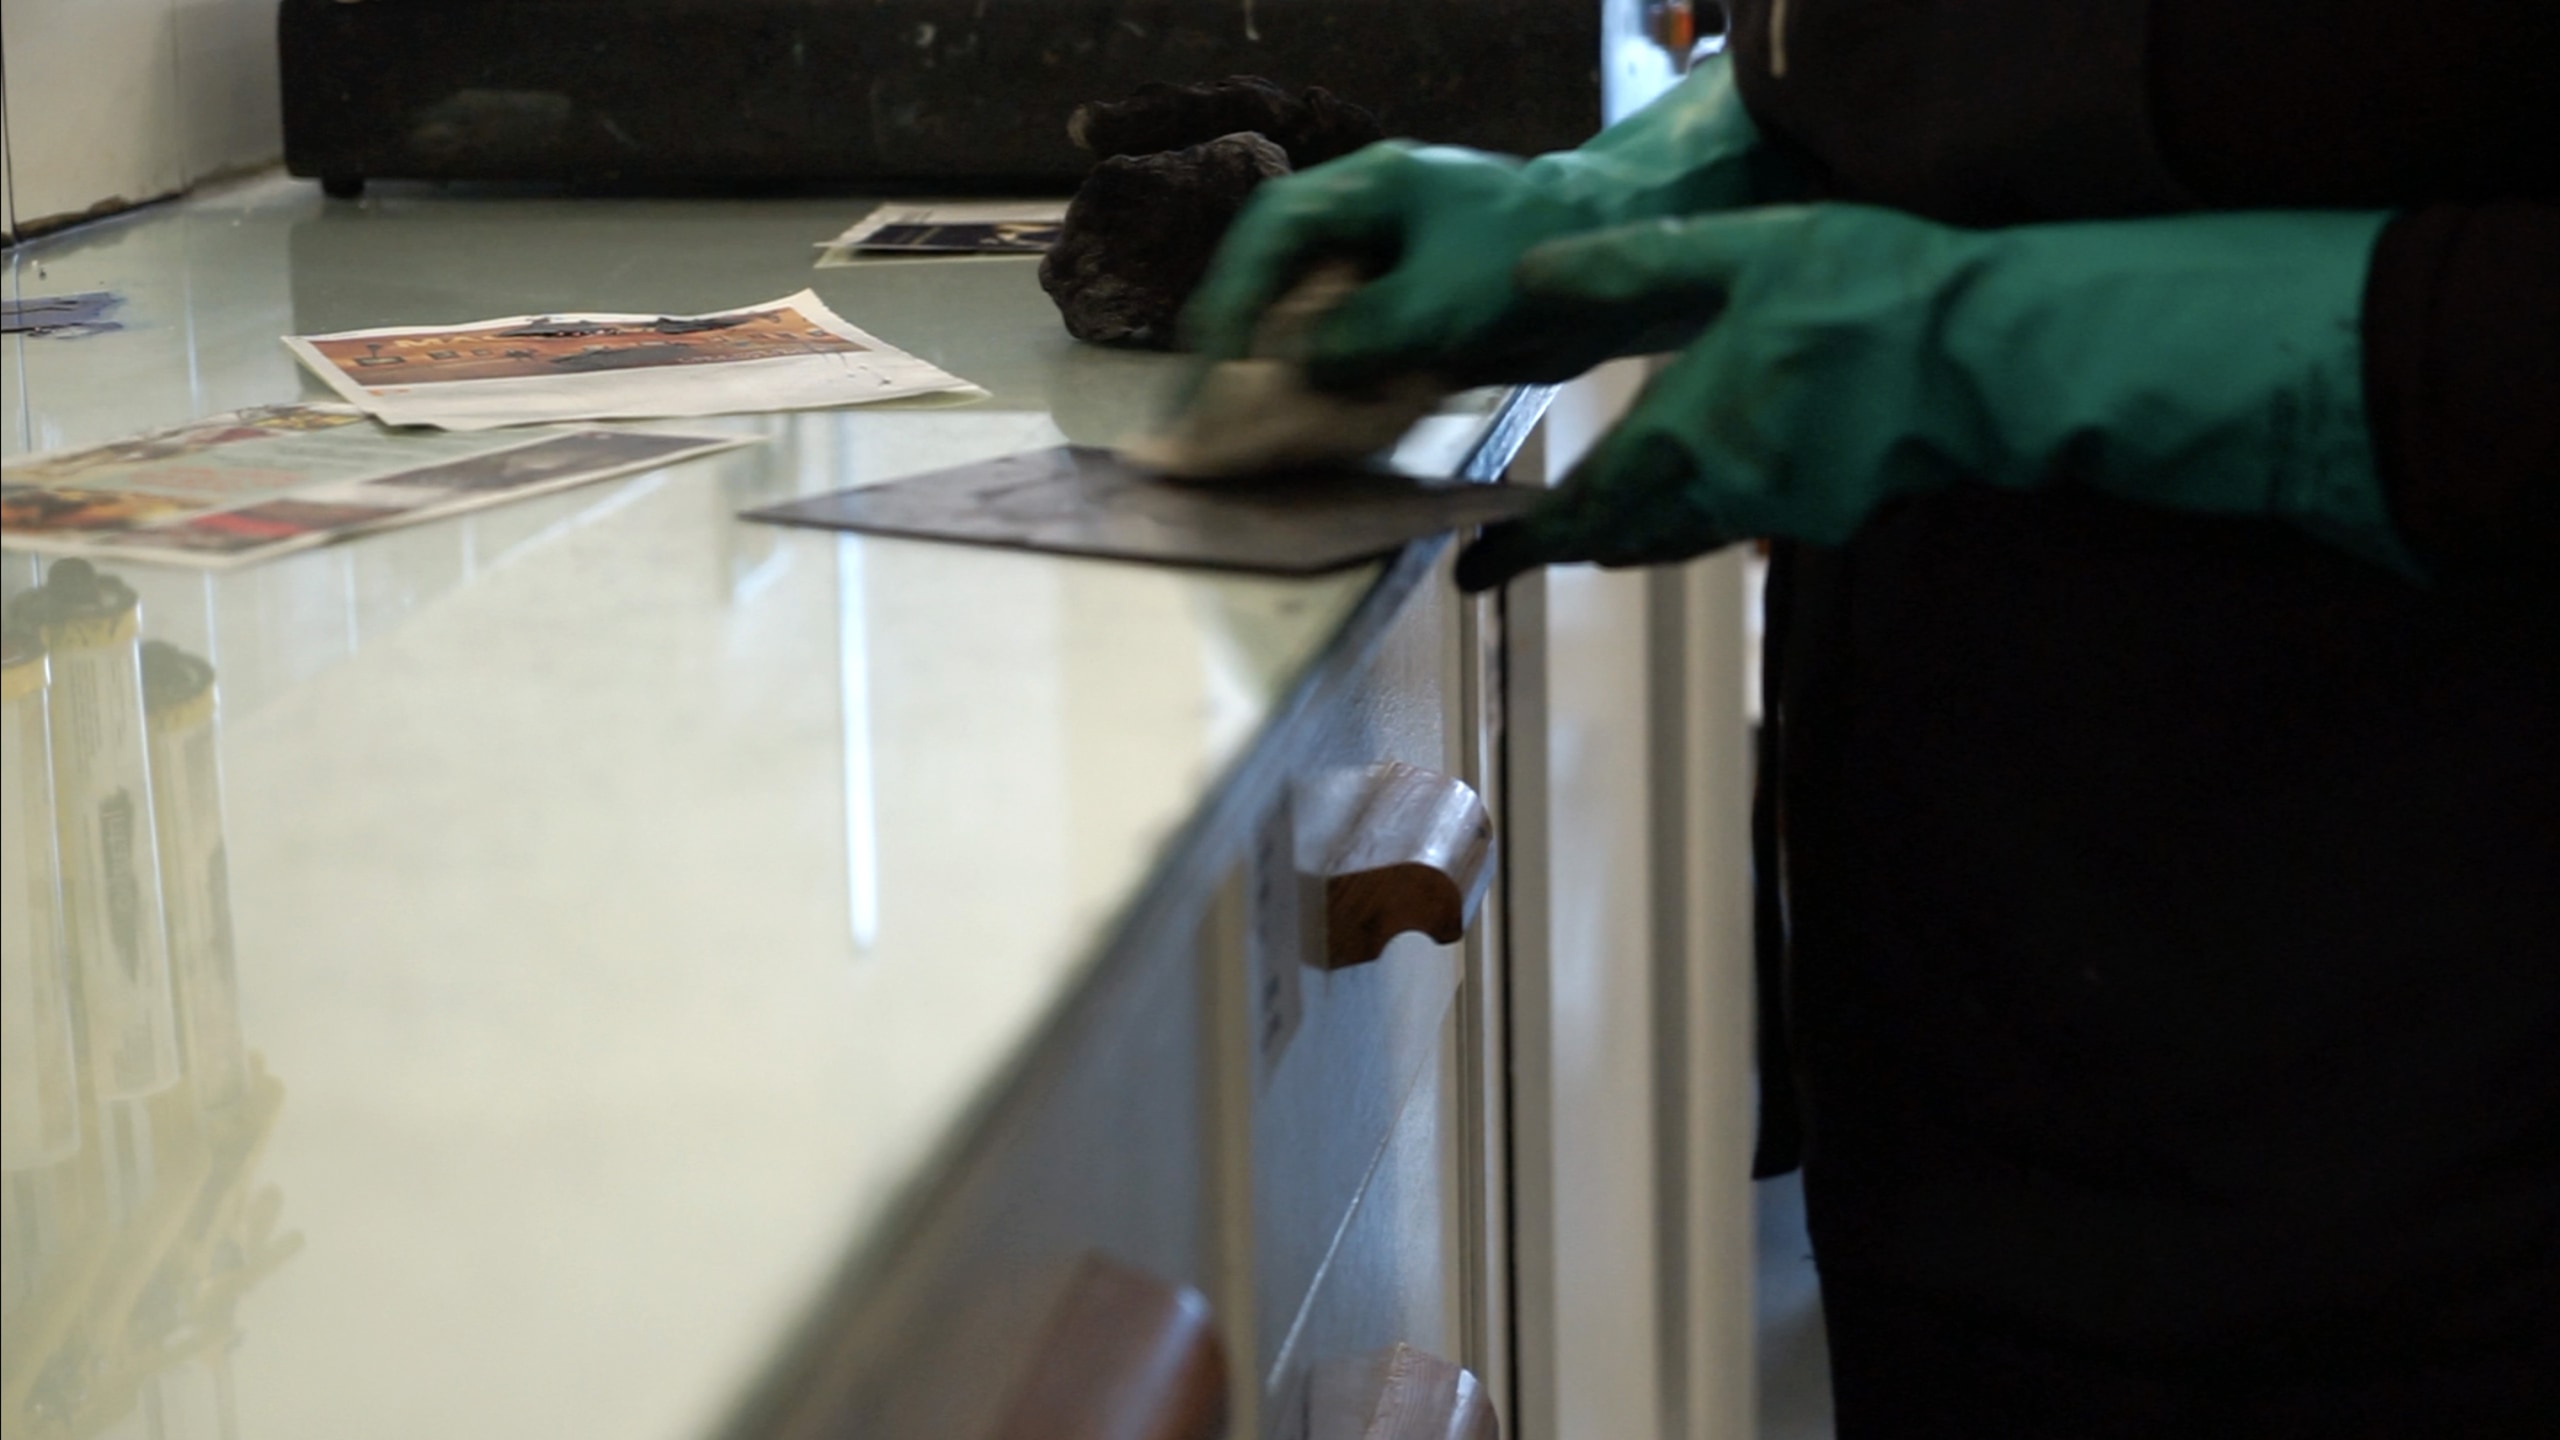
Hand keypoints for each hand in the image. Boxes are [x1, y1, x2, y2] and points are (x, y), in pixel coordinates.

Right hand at [1180, 56, 1779, 390]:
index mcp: (1364, 191)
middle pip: (1269, 283)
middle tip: (1206, 417)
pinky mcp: (1405, 320)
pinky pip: (1345, 360)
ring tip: (1247, 439)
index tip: (1213, 366)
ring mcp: (1382, 274)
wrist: (1624, 262)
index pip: (1267, 237)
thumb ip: (1367, 333)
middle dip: (1237, 351)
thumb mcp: (1447, 299)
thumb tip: (1300, 368)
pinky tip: (1314, 439)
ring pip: (1302, 328)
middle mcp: (1362, 229)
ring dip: (1280, 383)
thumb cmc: (1538, 255)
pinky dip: (1328, 399)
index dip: (1229, 301)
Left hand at [1456, 204, 2406, 590]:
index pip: (1583, 509)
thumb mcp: (1742, 256)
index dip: (1523, 546)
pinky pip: (1745, 523)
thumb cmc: (1872, 294)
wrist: (1999, 356)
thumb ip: (1631, 270)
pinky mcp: (1837, 510)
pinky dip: (1704, 516)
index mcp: (1690, 435)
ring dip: (1633, 537)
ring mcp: (1786, 511)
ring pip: (1684, 537)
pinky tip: (1710, 487)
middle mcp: (1728, 492)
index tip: (1475, 575)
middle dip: (1570, 545)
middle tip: (1519, 553)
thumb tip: (1530, 280)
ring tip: (1594, 531)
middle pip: (1627, 538)